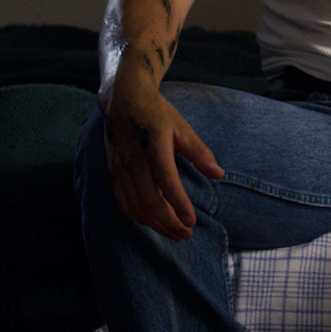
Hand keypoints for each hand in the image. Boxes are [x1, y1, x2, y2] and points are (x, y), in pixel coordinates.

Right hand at [101, 80, 223, 240]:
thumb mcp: (181, 127)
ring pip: (135, 207)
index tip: (192, 222)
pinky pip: (123, 202)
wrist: (123, 98)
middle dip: (169, 223)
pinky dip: (139, 217)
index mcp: (153, 145)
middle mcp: (133, 159)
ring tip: (174, 233)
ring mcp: (119, 167)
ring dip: (155, 225)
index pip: (166, 182)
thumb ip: (199, 152)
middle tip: (187, 234)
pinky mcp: (112, 172)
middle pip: (149, 201)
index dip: (179, 205)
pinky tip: (153, 222)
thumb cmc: (156, 112)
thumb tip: (219, 174)